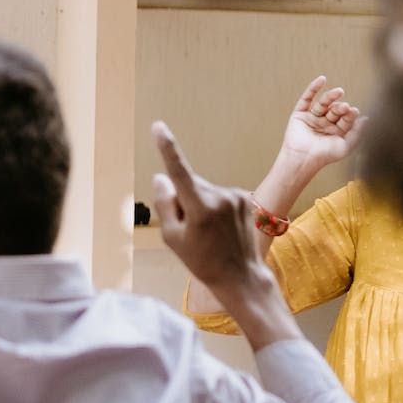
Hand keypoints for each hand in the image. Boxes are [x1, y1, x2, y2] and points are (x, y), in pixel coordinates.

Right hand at [151, 122, 269, 293]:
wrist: (239, 275)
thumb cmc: (201, 260)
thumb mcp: (172, 238)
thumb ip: (165, 205)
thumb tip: (162, 177)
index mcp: (200, 207)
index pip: (179, 171)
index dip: (167, 147)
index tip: (159, 127)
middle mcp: (219, 196)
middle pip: (189, 186)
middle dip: (182, 200)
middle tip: (188, 230)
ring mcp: (235, 196)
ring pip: (204, 190)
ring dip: (198, 204)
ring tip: (206, 232)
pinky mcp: (244, 198)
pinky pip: (218, 195)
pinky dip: (213, 207)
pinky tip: (219, 228)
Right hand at [279, 75, 364, 172]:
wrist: (303, 160)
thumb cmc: (324, 156)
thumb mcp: (346, 146)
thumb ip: (357, 132)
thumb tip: (366, 118)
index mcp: (336, 130)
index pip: (346, 117)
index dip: (350, 114)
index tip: (353, 112)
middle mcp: (324, 123)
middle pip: (335, 109)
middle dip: (340, 108)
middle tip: (344, 108)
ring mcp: (312, 118)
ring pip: (323, 103)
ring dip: (331, 96)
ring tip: (340, 91)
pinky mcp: (299, 115)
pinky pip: (306, 99)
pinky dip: (313, 89)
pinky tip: (322, 80)